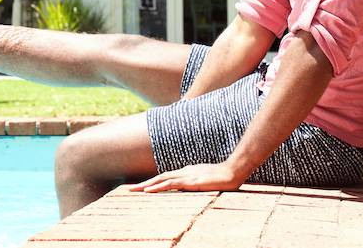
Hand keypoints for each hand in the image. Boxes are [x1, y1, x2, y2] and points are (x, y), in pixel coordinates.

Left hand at [129, 162, 245, 192]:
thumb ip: (195, 183)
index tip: (141, 187)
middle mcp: (183, 172)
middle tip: (129, 190)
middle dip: (144, 184)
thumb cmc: (222, 177)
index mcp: (186, 172)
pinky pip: (170, 184)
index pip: (165, 177)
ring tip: (134, 190)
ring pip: (161, 180)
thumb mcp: (205, 181)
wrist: (232, 172)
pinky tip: (148, 191)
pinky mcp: (190, 181)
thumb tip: (186, 189)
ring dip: (146, 185)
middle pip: (159, 177)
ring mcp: (186, 176)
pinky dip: (157, 187)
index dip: (153, 182)